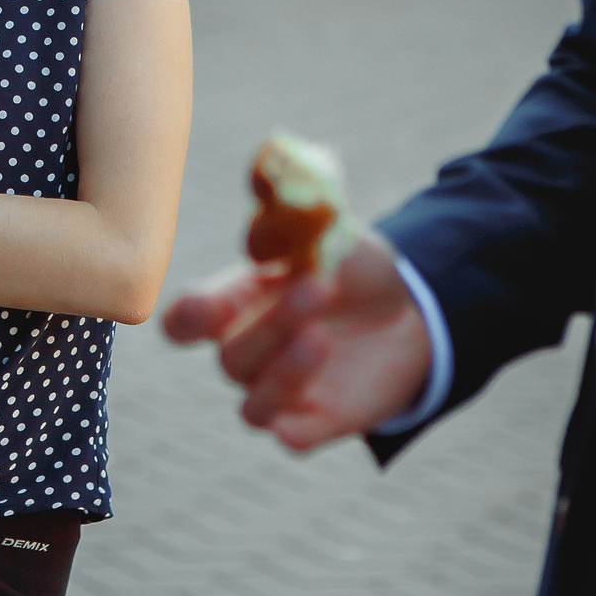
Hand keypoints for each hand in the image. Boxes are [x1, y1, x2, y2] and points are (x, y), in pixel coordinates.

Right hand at [161, 229, 433, 451]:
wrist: (410, 315)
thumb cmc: (351, 266)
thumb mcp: (331, 228)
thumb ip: (296, 203)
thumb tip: (270, 158)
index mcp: (235, 302)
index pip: (186, 321)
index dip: (190, 318)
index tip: (212, 302)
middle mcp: (246, 350)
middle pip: (231, 355)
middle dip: (271, 324)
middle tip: (318, 286)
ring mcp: (276, 392)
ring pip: (252, 401)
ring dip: (283, 370)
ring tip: (322, 334)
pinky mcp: (311, 424)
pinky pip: (288, 437)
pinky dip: (295, 425)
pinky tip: (323, 398)